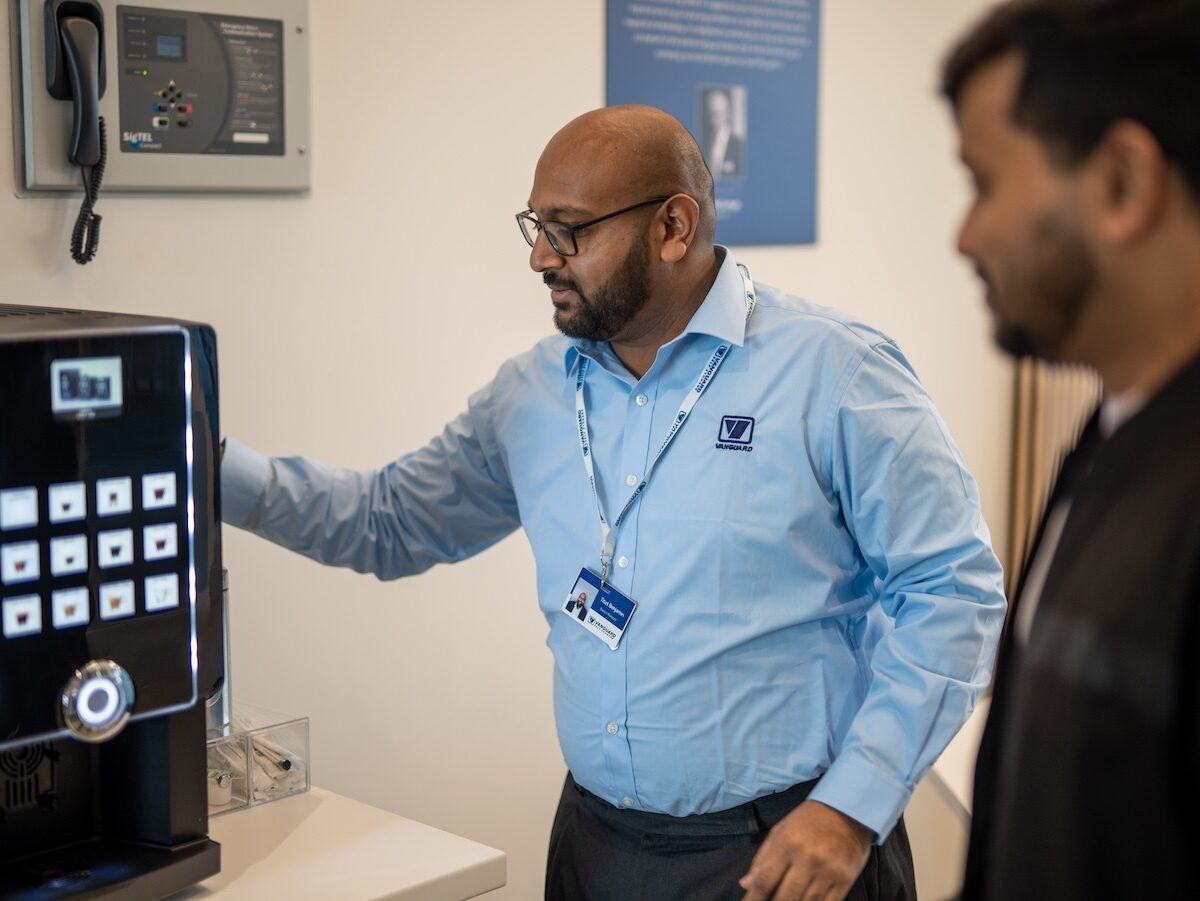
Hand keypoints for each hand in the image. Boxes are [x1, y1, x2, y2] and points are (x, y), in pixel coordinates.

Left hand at [739, 800, 871, 900]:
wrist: (847, 810)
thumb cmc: (808, 820)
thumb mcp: (780, 831)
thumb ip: (762, 859)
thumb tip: (746, 884)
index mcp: (788, 844)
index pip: (765, 880)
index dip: (753, 898)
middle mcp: (808, 859)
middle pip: (785, 897)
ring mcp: (828, 871)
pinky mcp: (845, 879)